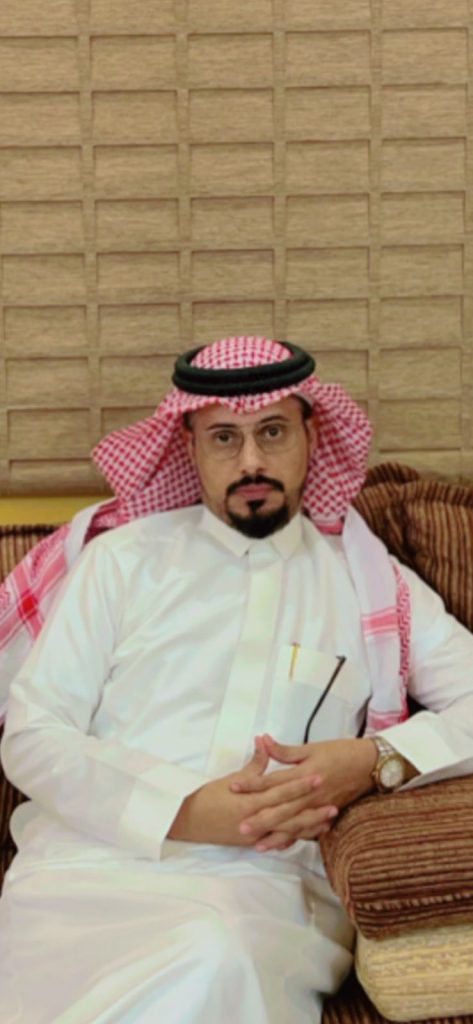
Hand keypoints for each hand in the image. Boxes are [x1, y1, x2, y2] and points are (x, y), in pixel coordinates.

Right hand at [168, 737, 336, 849]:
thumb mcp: (233, 778)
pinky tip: (309, 835)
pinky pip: (278, 841)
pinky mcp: (253, 843)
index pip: (281, 792)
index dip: (300, 785)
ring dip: (309, 826)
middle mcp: (255, 820)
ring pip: (287, 831)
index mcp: (251, 801)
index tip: (318, 777)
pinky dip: (295, 838)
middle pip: (289, 815)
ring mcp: (255, 834)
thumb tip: (264, 741)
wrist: (189, 819)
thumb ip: (254, 764)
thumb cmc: (210, 796)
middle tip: (334, 804)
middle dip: (312, 810)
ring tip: (328, 820)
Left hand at [230, 734, 376, 849]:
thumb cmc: (340, 752)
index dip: (252, 783)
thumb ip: (285, 750)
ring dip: (276, 834)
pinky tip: (281, 845)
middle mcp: (310, 793)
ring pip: (294, 824)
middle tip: (240, 827)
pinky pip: (308, 830)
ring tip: (257, 844)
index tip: (233, 788)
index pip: (273, 780)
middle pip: (281, 808)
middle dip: (261, 819)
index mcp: (304, 773)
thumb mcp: (311, 748)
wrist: (369, 764)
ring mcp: (318, 806)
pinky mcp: (326, 814)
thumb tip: (263, 740)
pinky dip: (295, 838)